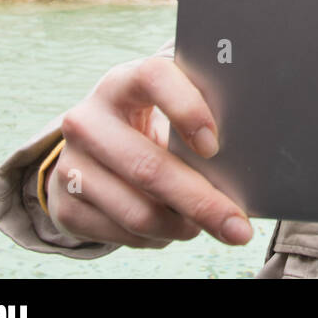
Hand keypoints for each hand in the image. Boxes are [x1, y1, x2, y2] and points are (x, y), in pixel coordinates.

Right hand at [45, 56, 252, 249]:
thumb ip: (202, 113)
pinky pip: (121, 234)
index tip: (215, 145)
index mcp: (123, 81)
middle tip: (239, 226)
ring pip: (137, 210)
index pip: (154, 78)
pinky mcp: (63, 204)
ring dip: (182, 226)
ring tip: (207, 224)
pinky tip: (173, 228)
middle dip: (202, 202)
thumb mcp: (170, 105)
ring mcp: (69, 164)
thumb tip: (253, 150)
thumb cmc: (153, 120)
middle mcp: (87, 119)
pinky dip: (157, 239)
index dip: (187, 109)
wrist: (91, 146)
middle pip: (149, 166)